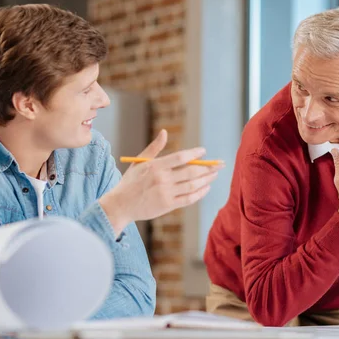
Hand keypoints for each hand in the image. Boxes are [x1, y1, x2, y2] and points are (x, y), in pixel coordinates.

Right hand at [100, 129, 223, 235]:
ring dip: (206, 179)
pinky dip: (200, 193)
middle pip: (191, 172)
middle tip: (218, 164)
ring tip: (214, 174)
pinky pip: (189, 199)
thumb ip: (154, 147)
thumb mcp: (139, 162)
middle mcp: (162, 179)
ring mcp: (165, 193)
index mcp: (155, 166)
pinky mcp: (168, 206)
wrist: (120, 205)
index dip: (195, 154)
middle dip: (208, 167)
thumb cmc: (131, 182)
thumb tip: (165, 132)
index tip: (203, 151)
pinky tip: (206, 187)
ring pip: (192, 185)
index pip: (180, 157)